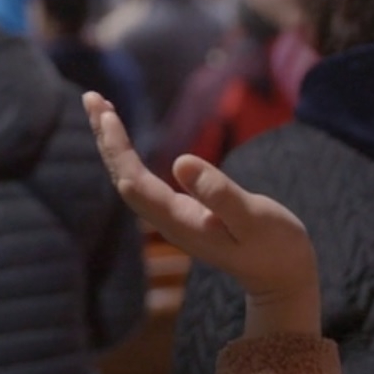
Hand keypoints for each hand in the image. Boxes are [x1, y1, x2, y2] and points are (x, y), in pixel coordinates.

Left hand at [83, 92, 321, 336]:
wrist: (281, 276)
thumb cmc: (274, 246)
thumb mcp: (254, 218)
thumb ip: (219, 193)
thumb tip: (180, 163)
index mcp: (180, 221)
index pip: (133, 181)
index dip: (117, 148)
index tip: (107, 114)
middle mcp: (168, 220)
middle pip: (123, 177)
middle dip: (106, 137)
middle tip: (91, 97)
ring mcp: (173, 218)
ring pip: (130, 178)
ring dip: (113, 143)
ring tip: (100, 107)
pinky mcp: (182, 213)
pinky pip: (144, 180)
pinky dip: (129, 154)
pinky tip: (124, 138)